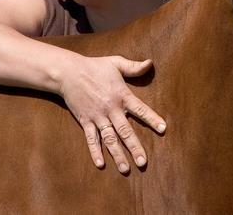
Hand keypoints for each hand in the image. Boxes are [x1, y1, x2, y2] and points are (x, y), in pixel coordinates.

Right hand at [58, 54, 165, 172]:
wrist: (68, 72)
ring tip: (125, 169)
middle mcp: (111, 109)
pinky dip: (95, 151)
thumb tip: (150, 63)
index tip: (163, 129)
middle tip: (143, 162)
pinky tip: (101, 164)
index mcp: (121, 95)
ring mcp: (97, 116)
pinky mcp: (85, 121)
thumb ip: (134, 66)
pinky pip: (91, 139)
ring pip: (110, 139)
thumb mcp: (116, 63)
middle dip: (135, 147)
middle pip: (125, 131)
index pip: (140, 109)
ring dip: (117, 155)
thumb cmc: (95, 66)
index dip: (152, 119)